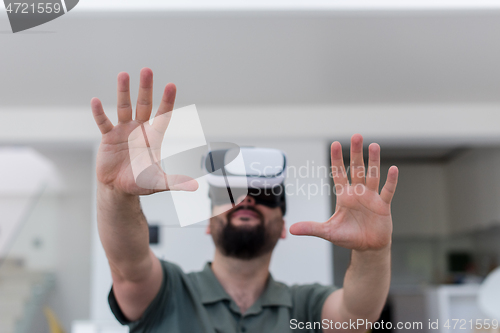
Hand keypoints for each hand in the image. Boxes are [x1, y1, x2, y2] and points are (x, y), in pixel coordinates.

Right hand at [91, 68, 197, 195]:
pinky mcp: (108, 137)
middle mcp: (139, 129)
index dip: (167, 101)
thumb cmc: (141, 182)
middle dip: (146, 88)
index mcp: (154, 137)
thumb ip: (175, 182)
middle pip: (144, 105)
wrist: (119, 188)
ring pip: (124, 107)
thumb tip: (195, 187)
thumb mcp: (159, 182)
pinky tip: (96, 101)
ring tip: (123, 75)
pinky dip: (99, 113)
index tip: (171, 85)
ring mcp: (123, 131)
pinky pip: (103, 122)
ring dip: (123, 92)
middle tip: (147, 70)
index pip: (163, 115)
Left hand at [290, 134, 397, 250]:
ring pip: (372, 175)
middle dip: (356, 153)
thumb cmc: (348, 236)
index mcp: (344, 195)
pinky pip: (388, 191)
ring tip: (373, 146)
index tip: (335, 144)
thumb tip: (290, 230)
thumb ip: (311, 228)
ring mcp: (371, 197)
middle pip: (357, 169)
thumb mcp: (328, 232)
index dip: (337, 159)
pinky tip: (393, 168)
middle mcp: (358, 192)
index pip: (339, 173)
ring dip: (373, 161)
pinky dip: (391, 180)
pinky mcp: (383, 205)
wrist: (368, 247)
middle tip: (356, 136)